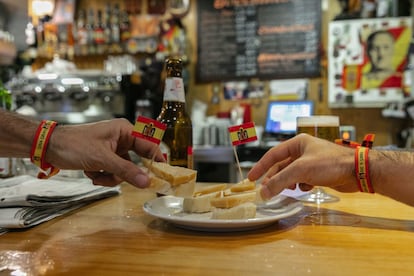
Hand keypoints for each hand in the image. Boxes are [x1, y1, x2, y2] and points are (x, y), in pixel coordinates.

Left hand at [46, 118, 164, 187]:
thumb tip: (147, 181)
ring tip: (95, 175)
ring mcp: (113, 149)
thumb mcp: (102, 159)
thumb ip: (126, 171)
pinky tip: (91, 173)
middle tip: (125, 180)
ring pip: (124, 170)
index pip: (149, 145)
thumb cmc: (75, 145)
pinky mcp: (105, 158)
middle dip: (125, 172)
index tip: (163, 174)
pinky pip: (113, 171)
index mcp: (124, 130)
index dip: (157, 159)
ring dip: (110, 176)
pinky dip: (103, 176)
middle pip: (136, 160)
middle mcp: (121, 138)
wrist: (49, 147)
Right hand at [248, 134, 357, 199]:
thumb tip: (263, 192)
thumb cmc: (331, 163)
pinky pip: (302, 180)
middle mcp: (303, 151)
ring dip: (287, 183)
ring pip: (291, 174)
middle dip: (274, 178)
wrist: (357, 171)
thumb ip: (280, 181)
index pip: (273, 154)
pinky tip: (305, 189)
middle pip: (281, 166)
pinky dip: (300, 186)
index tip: (251, 178)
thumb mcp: (300, 170)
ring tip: (287, 190)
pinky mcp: (319, 173)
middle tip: (266, 190)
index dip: (261, 166)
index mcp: (297, 143)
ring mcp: (311, 162)